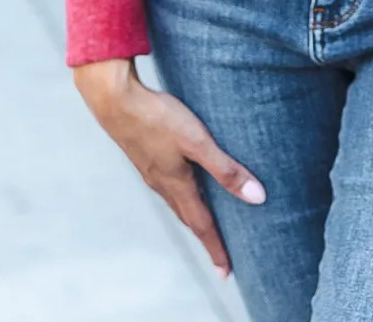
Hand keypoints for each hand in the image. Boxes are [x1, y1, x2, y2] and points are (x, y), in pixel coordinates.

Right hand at [73, 57, 265, 278]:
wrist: (115, 101)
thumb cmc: (158, 118)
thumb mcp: (198, 141)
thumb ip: (226, 168)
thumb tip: (257, 196)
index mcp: (177, 184)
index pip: (202, 225)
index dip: (216, 248)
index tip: (227, 272)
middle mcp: (163, 184)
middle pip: (188, 219)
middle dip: (206, 238)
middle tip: (219, 257)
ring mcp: (152, 171)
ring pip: (177, 203)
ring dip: (193, 218)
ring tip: (206, 226)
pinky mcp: (146, 156)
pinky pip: (168, 187)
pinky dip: (182, 198)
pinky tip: (184, 186)